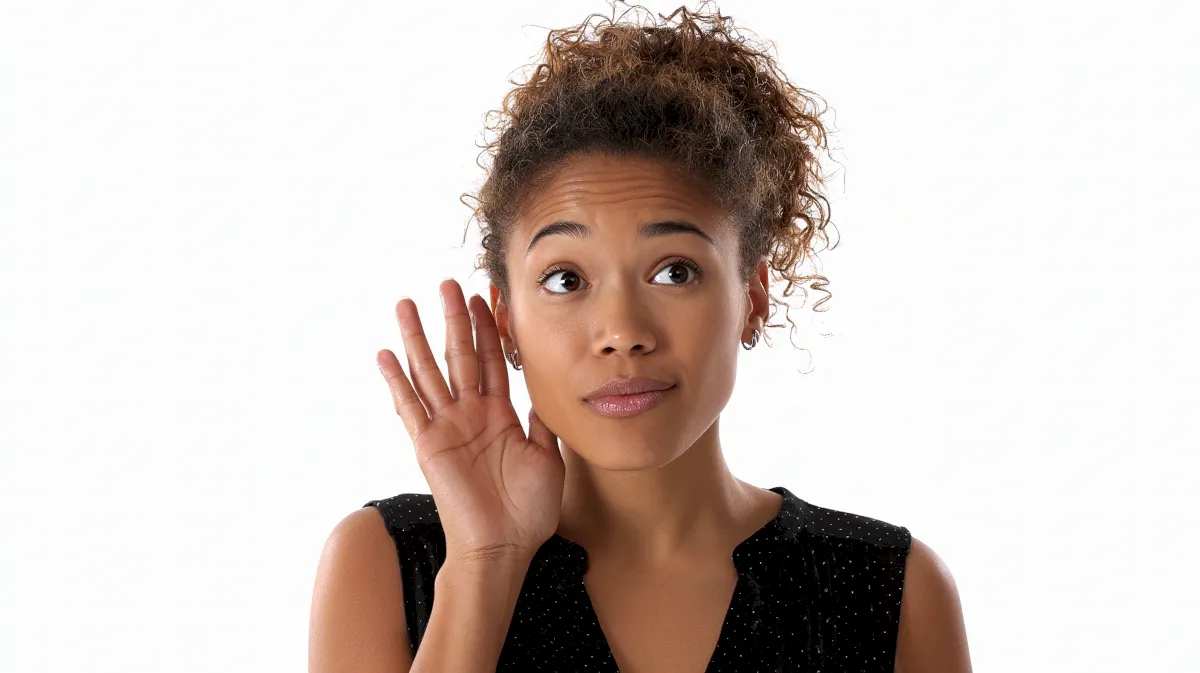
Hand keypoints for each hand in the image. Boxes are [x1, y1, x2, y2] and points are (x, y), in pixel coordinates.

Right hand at [376, 279, 564, 562]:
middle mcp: (470, 414)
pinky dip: (396, 380)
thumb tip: (548, 389)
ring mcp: (447, 426)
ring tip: (407, 303)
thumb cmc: (528, 510)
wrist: (504, 547)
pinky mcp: (428, 444)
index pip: (492, 360)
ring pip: (430, 371)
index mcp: (500, 414)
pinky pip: (409, 406)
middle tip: (448, 283)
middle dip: (455, 319)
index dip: (489, 329)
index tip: (486, 296)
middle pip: (460, 355)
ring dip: (419, 337)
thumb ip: (542, 420)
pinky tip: (384, 353)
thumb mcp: (548, 456)